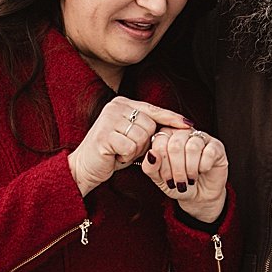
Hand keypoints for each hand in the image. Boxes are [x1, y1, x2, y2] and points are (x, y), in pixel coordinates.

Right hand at [68, 97, 191, 195]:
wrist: (83, 168)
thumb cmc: (110, 153)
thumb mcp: (131, 136)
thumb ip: (147, 127)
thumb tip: (178, 125)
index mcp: (122, 103)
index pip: (153, 109)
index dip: (172, 118)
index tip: (188, 125)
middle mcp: (115, 107)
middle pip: (150, 125)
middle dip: (144, 143)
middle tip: (128, 149)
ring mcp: (108, 120)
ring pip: (142, 137)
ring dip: (135, 151)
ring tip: (120, 152)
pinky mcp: (104, 135)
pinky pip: (131, 148)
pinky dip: (126, 157)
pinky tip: (115, 156)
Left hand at [144, 126, 228, 223]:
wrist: (197, 196)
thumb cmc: (176, 184)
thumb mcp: (158, 178)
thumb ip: (150, 166)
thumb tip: (151, 154)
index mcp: (166, 137)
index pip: (160, 141)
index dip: (162, 163)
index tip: (166, 178)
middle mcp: (183, 133)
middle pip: (176, 144)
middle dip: (176, 168)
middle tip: (179, 182)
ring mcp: (201, 138)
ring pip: (192, 147)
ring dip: (190, 168)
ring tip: (190, 179)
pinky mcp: (216, 146)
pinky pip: (209, 152)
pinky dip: (204, 166)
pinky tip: (202, 171)